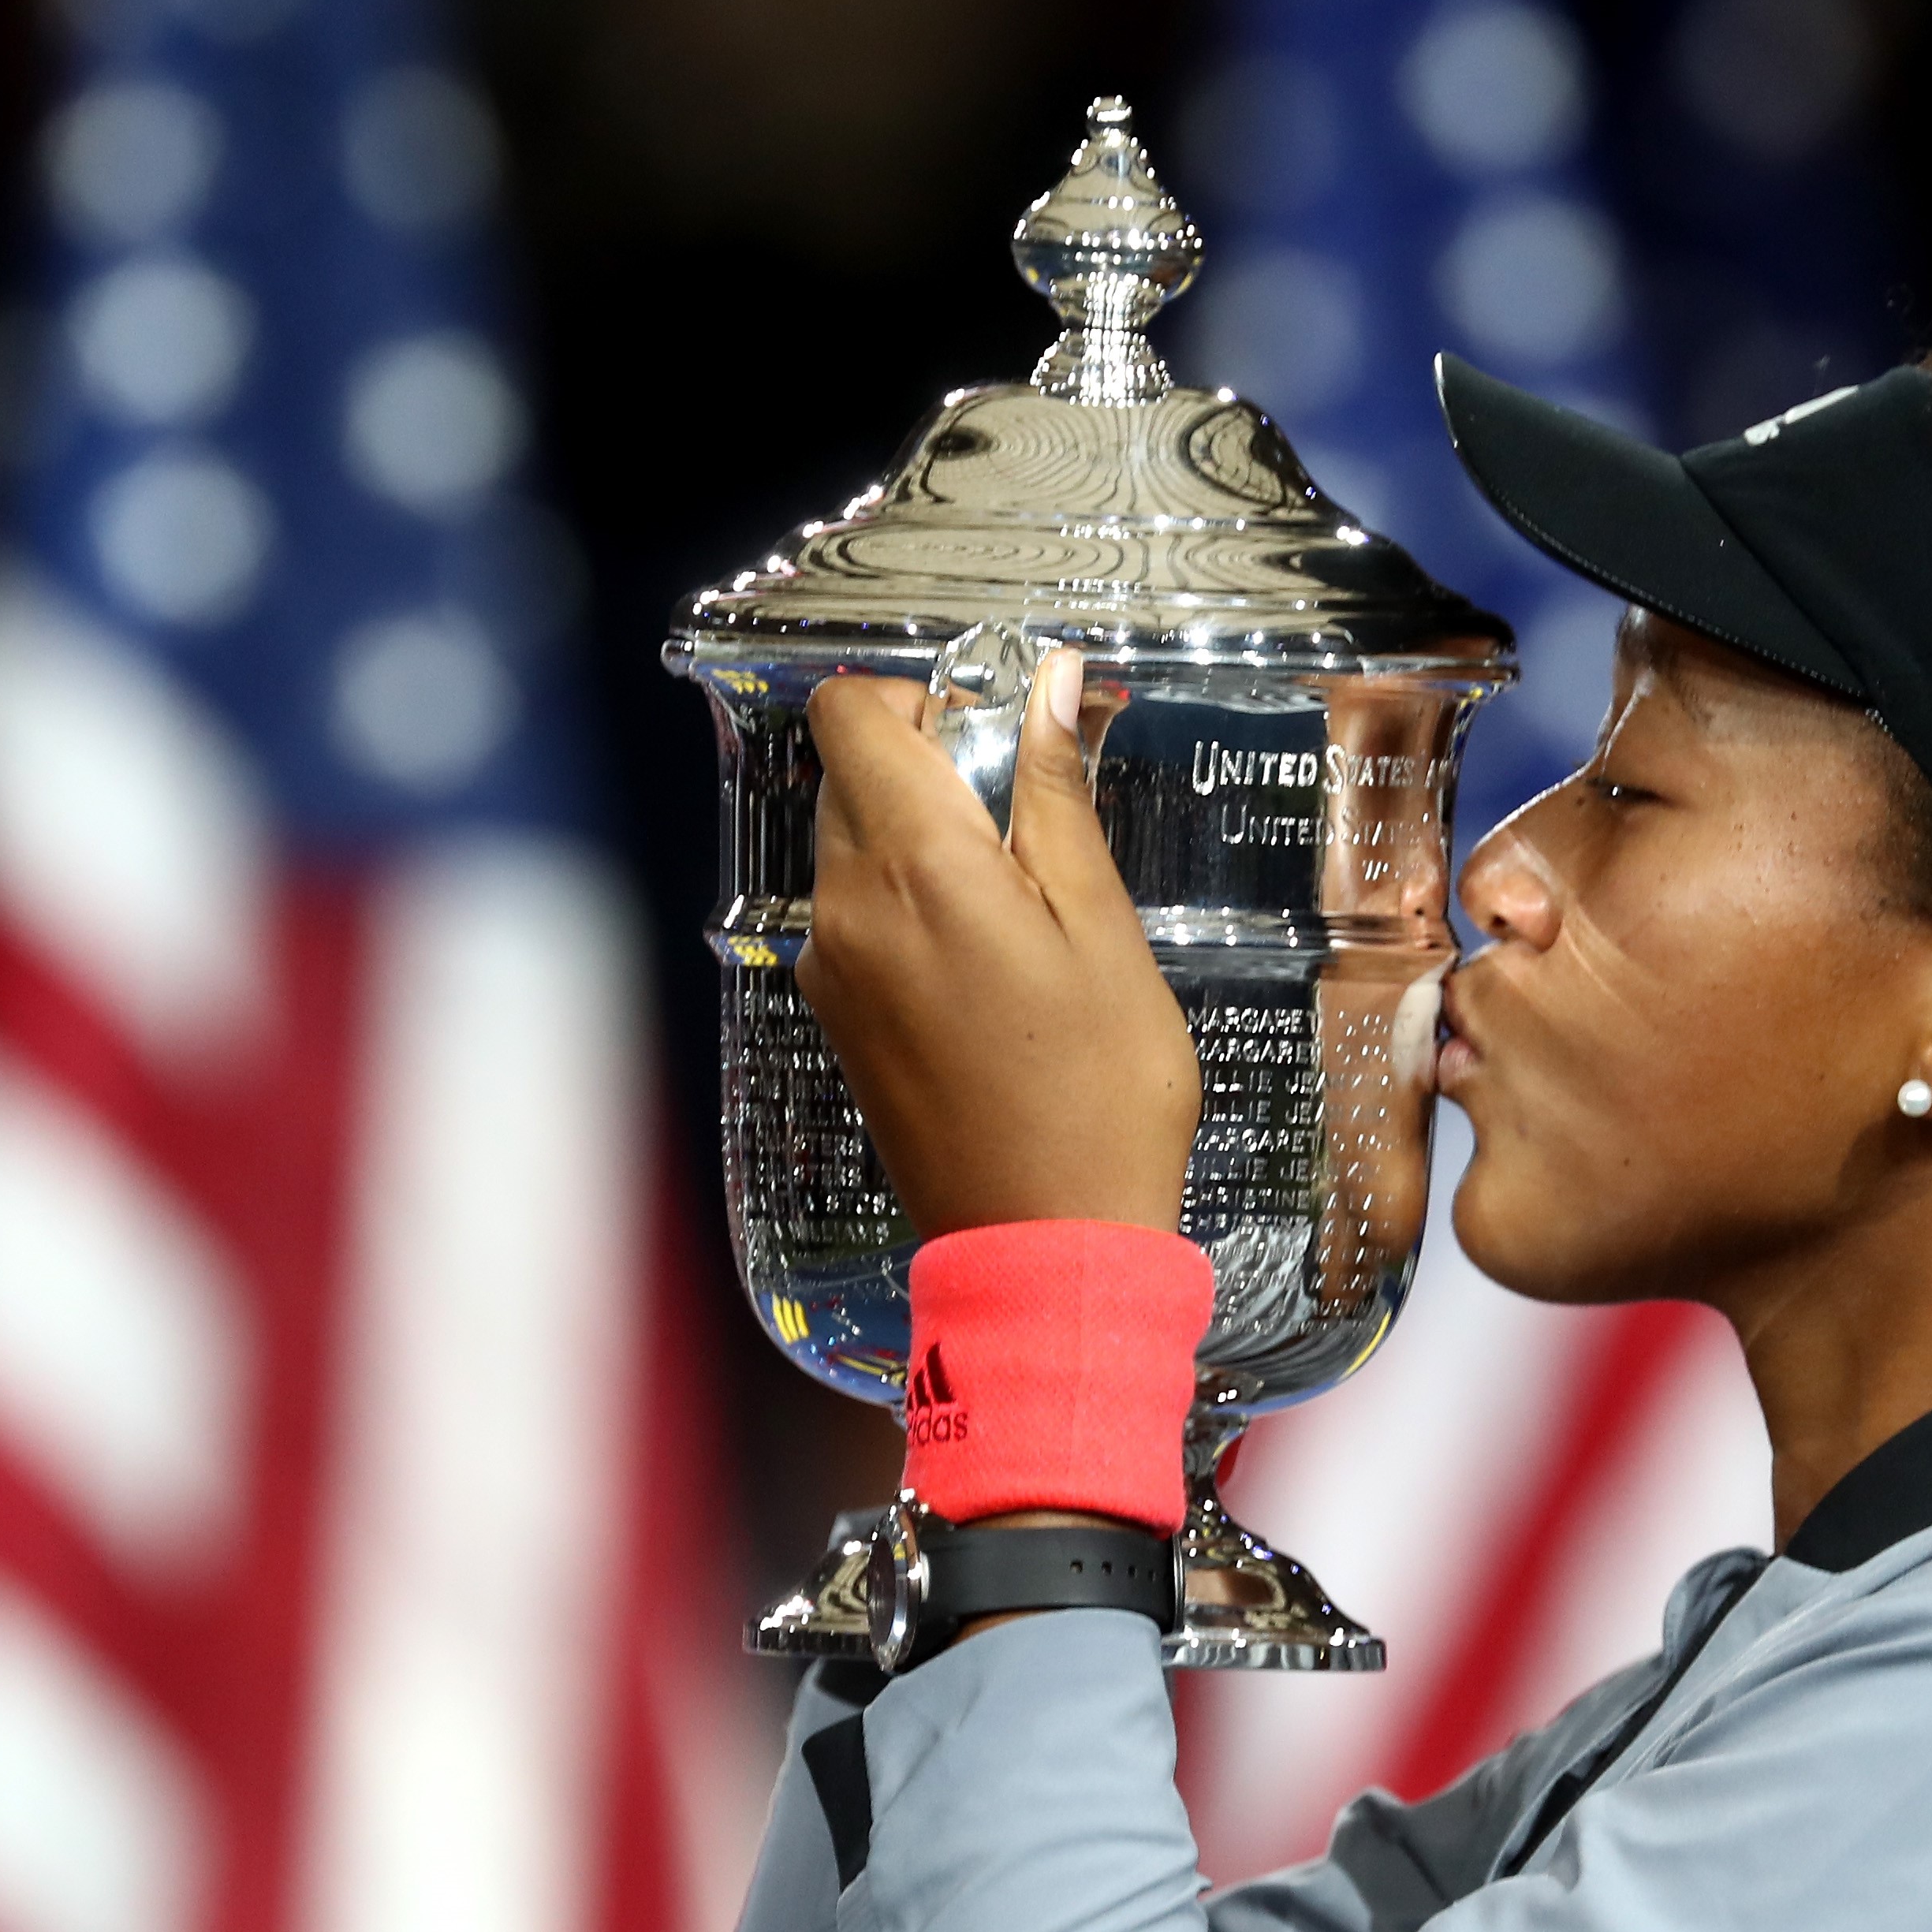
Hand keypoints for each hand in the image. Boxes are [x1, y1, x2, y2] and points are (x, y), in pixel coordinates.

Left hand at [794, 651, 1198, 1235]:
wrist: (1047, 1247)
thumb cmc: (1097, 1096)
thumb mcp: (1101, 926)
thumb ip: (1054, 795)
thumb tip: (1043, 685)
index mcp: (912, 868)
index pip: (850, 714)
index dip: (920, 697)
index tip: (995, 729)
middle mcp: (845, 909)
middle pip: (853, 776)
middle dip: (934, 769)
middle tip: (1032, 825)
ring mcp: (831, 968)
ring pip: (855, 847)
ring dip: (926, 842)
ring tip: (1024, 909)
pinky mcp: (838, 1017)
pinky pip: (858, 918)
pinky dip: (912, 907)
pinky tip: (993, 967)